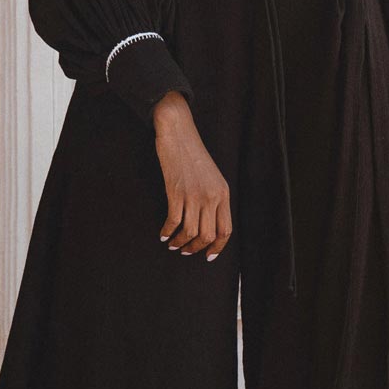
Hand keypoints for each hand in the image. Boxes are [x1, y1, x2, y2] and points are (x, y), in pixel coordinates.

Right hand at [152, 92, 232, 260]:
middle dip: (196, 248)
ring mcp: (193, 194)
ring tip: (173, 245)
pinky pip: (173, 221)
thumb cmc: (193, 154)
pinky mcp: (176, 192)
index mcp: (223, 193)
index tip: (208, 255)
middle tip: (186, 251)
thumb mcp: (212, 176)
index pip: (226, 230)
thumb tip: (208, 223)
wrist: (178, 133)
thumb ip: (214, 198)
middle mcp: (211, 196)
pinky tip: (163, 235)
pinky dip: (167, 232)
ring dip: (181, 243)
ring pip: (190, 232)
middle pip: (208, 235)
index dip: (217, 247)